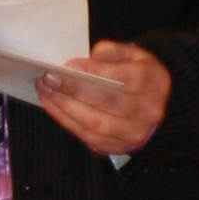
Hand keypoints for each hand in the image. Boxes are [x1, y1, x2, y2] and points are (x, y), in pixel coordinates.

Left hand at [37, 42, 168, 154]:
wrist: (152, 102)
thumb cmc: (135, 72)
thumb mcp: (130, 53)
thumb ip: (108, 53)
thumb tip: (78, 66)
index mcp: (153, 81)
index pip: (123, 78)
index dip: (95, 72)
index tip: (69, 66)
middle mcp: (149, 110)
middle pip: (108, 102)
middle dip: (74, 90)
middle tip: (48, 78)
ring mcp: (135, 132)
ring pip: (96, 123)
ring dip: (66, 108)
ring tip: (46, 91)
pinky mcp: (120, 146)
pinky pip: (89, 137)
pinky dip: (67, 121)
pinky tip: (53, 106)